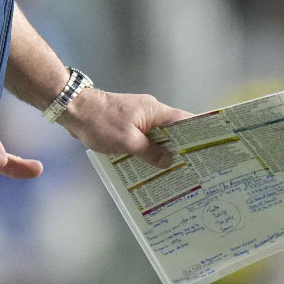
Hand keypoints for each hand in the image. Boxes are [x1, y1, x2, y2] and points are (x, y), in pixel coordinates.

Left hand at [61, 89, 192, 168]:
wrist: (74, 109)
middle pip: (173, 131)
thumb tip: (170, 161)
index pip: (185, 121)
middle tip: (194, 170)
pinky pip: (144, 139)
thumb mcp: (128, 142)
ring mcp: (138, 118)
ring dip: (163, 152)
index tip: (209, 148)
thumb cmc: (101, 123)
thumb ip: (151, 152)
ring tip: (175, 173)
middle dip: (182, 149)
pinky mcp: (127, 124)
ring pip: (158, 137)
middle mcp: (150, 112)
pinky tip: (150, 168)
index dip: (199, 133)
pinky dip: (148, 151)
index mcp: (155, 111)